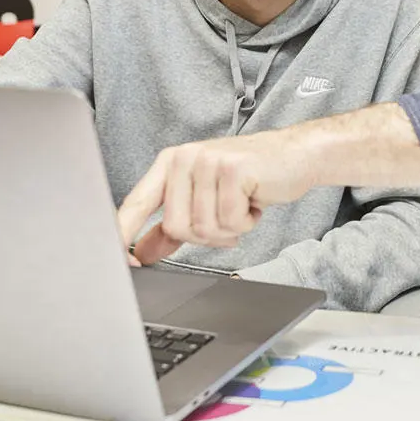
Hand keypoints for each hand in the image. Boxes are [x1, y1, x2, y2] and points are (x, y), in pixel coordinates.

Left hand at [116, 129, 316, 262]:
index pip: (135, 203)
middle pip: (176, 227)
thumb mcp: (205, 199)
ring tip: (242, 206)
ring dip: (229, 229)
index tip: (124, 264)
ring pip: (204, 227)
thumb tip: (142, 253)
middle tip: (227, 218)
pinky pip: (229, 220)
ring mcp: (208, 161)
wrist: (295, 156)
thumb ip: (171, 226)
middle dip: (206, 235)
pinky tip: (253, 202)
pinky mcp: (233, 169)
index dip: (123, 235)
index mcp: (170, 163)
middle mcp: (184, 158)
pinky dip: (246, 222)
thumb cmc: (251, 177)